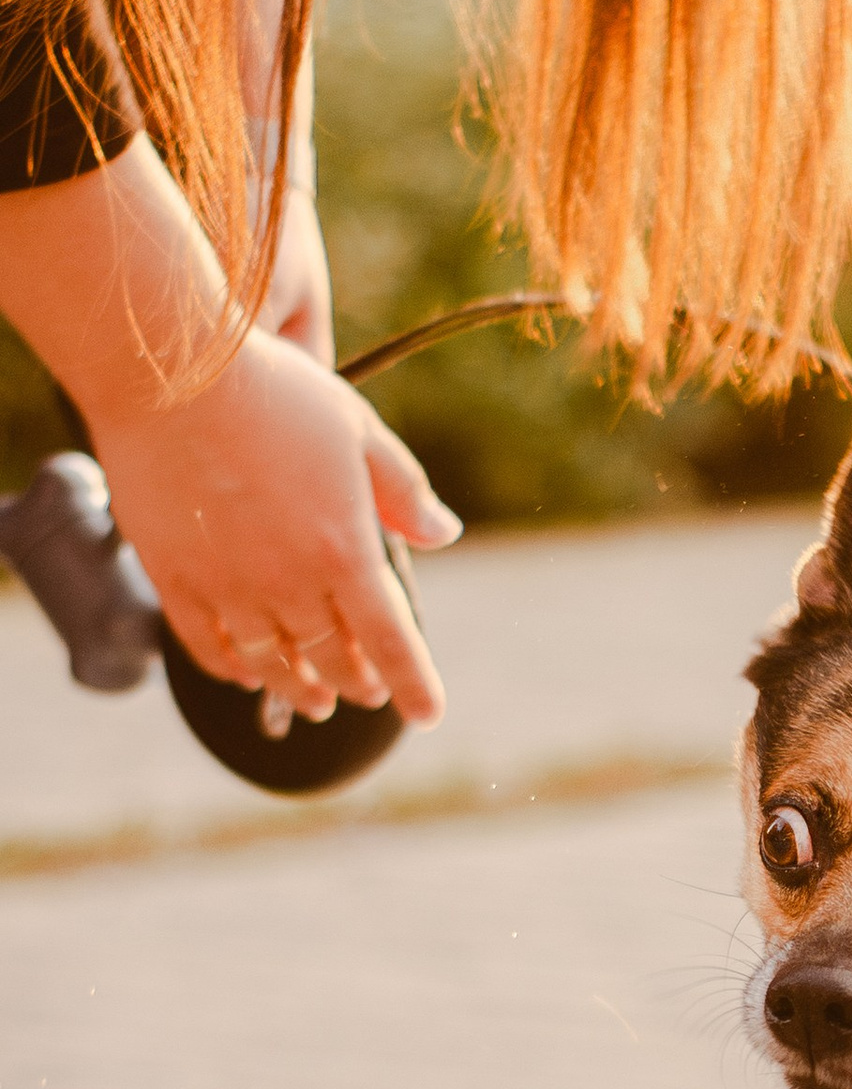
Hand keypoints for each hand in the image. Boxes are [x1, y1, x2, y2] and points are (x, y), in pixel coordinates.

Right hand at [0, 134, 459, 725]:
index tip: (428, 713)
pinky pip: (207, 648)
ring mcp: (226, 586)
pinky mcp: (174, 578)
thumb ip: (403, 492)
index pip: (390, 640)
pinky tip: (248, 674)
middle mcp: (287, 581)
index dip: (413, 683)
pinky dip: (234, 670)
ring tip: (315, 700)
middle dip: (357, 684)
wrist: (170, 375)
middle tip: (367, 694)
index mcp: (344, 549)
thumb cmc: (275, 393)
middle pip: (332, 659)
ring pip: (271, 664)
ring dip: (298, 688)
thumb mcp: (360, 432)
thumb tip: (444, 534)